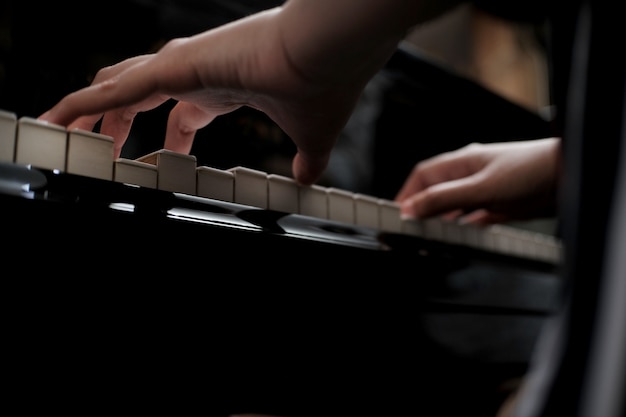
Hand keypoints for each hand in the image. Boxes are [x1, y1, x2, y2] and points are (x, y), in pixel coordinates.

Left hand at [37, 1, 444, 184]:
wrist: (329, 52)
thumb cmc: (322, 84)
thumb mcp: (311, 136)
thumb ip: (307, 159)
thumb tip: (310, 179)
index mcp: (223, 89)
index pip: (181, 114)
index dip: (167, 139)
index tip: (162, 160)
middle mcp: (197, 73)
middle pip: (139, 94)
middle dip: (118, 121)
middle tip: (102, 148)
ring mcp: (182, 66)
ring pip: (117, 86)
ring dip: (89, 111)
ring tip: (63, 131)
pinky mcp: (174, 65)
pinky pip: (114, 89)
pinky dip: (81, 105)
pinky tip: (59, 118)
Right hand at [395, 137, 560, 223]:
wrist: (568, 175)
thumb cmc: (530, 169)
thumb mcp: (481, 186)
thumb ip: (445, 198)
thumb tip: (413, 207)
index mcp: (461, 162)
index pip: (423, 177)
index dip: (406, 195)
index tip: (396, 215)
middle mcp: (470, 175)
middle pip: (435, 193)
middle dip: (420, 210)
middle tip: (408, 231)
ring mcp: (484, 190)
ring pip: (452, 207)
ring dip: (439, 221)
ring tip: (427, 238)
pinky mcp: (499, 205)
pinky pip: (472, 218)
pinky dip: (461, 228)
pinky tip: (457, 238)